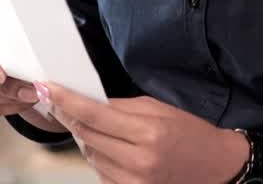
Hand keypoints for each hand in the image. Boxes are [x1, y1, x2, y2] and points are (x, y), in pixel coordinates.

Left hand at [36, 83, 247, 183]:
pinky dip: (98, 156)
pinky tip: (107, 146)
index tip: (47, 88)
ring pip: (90, 155)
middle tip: (57, 100)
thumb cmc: (191, 133)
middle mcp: (139, 160)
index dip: (66, 100)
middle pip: (87, 136)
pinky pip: (100, 172)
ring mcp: (134, 182)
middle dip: (69, 116)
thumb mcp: (159, 108)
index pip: (95, 114)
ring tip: (91, 124)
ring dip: (84, 137)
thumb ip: (122, 107)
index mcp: (148, 132)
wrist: (215, 166)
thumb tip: (88, 103)